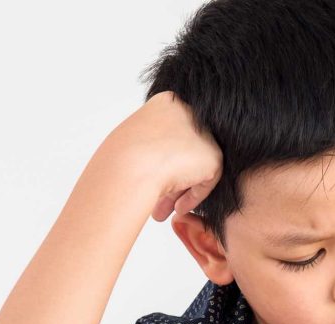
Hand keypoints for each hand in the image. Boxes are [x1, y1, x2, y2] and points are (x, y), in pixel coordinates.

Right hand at [101, 90, 223, 221]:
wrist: (131, 166)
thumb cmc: (121, 157)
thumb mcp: (134, 142)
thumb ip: (152, 146)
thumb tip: (155, 162)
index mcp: (168, 102)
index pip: (171, 135)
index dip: (162, 160)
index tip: (152, 178)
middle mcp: (189, 112)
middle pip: (185, 150)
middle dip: (173, 178)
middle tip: (160, 200)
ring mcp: (204, 133)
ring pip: (195, 166)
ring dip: (181, 189)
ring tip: (165, 210)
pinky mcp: (213, 155)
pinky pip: (207, 180)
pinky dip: (194, 195)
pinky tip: (179, 207)